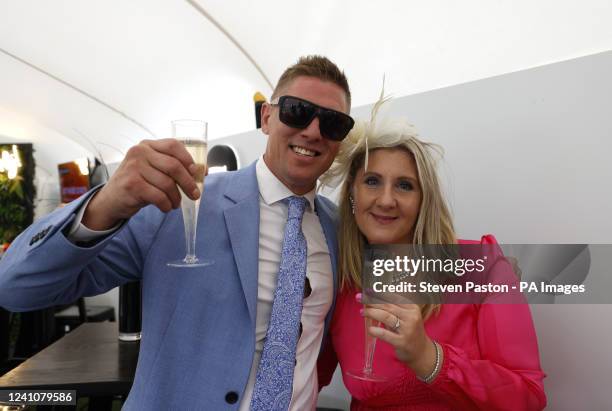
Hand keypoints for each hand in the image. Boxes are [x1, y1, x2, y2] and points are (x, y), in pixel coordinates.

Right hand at [83, 139, 201, 229]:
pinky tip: (165, 207)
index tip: (198, 173)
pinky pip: (159, 196)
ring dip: (176, 198)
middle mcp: (139, 152)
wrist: (110, 200)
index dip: (189, 159)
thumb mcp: (152, 169)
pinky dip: (166, 205)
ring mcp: (133, 168)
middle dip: (189, 183)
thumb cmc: (137, 183)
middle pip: (174, 166)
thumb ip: (172, 166)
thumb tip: (202, 171)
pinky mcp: (132, 185)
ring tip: (175, 204)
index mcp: (147, 145)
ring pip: (168, 184)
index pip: (174, 145)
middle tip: (195, 195)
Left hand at [361, 298, 436, 378]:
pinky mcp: (402, 342)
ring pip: (386, 317)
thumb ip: (392, 308)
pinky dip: (376, 330)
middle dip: (371, 301)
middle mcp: (411, 316)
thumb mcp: (405, 316)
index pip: (393, 297)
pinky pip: (386, 334)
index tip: (367, 291)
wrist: (421, 351)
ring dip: (371, 313)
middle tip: (359, 298)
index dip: (378, 293)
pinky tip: (370, 329)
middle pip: (388, 305)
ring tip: (362, 312)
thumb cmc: (409, 331)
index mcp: (412, 307)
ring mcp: (407, 329)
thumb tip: (371, 299)